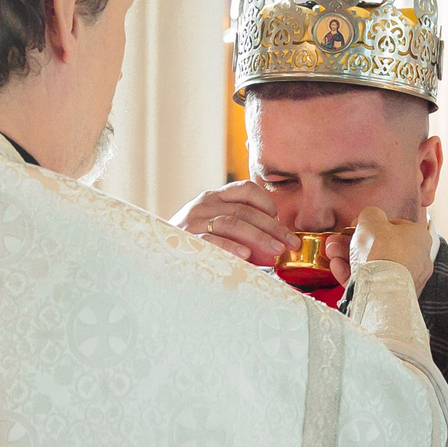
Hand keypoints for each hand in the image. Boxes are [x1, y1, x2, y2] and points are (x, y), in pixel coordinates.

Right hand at [171, 181, 294, 267]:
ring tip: (276, 251)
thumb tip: (275, 240)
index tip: (279, 220)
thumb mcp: (214, 227)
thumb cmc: (192, 244)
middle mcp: (204, 204)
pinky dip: (231, 247)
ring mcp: (193, 221)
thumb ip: (239, 227)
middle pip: (245, 210)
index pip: (245, 189)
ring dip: (259, 237)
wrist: (157, 254)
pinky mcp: (186, 239)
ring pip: (233, 222)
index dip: (266, 203)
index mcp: (213, 198)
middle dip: (273, 227)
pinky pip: (212, 241)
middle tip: (290, 243)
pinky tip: (247, 257)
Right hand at [338, 205, 433, 292]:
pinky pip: (371, 281)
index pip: (394, 227)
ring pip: (373, 266)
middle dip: (354, 243)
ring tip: (332, 253)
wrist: (381, 289)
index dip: (371, 225)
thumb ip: (370, 214)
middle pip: (380, 247)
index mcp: (419, 238)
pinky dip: (354, 274)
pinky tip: (337, 267)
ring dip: (349, 258)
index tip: (355, 227)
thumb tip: (370, 217)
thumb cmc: (381, 251)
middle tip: (337, 241)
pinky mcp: (392, 295)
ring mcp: (405, 280)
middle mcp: (417, 260)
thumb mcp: (371, 219)